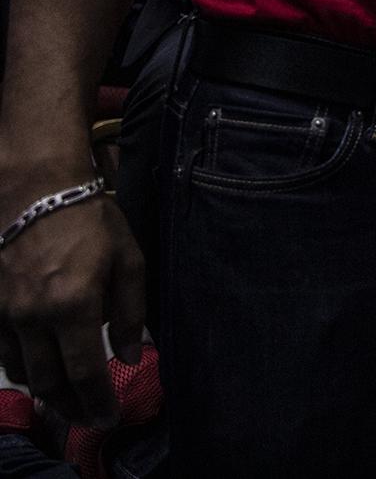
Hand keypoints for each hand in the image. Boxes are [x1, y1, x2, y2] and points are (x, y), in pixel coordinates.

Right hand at [0, 175, 146, 427]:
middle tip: (88, 418)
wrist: (35, 190)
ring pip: (19, 370)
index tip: (107, 418)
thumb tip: (129, 358)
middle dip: (70, 407)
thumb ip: (130, 312)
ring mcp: (4, 312)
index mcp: (72, 306)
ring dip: (44, 390)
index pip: (84, 373)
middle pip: (48, 381)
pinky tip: (36, 365)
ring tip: (66, 398)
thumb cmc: (91, 221)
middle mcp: (32, 317)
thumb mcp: (128, 260)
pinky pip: (0, 348)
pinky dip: (19, 365)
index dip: (96, 402)